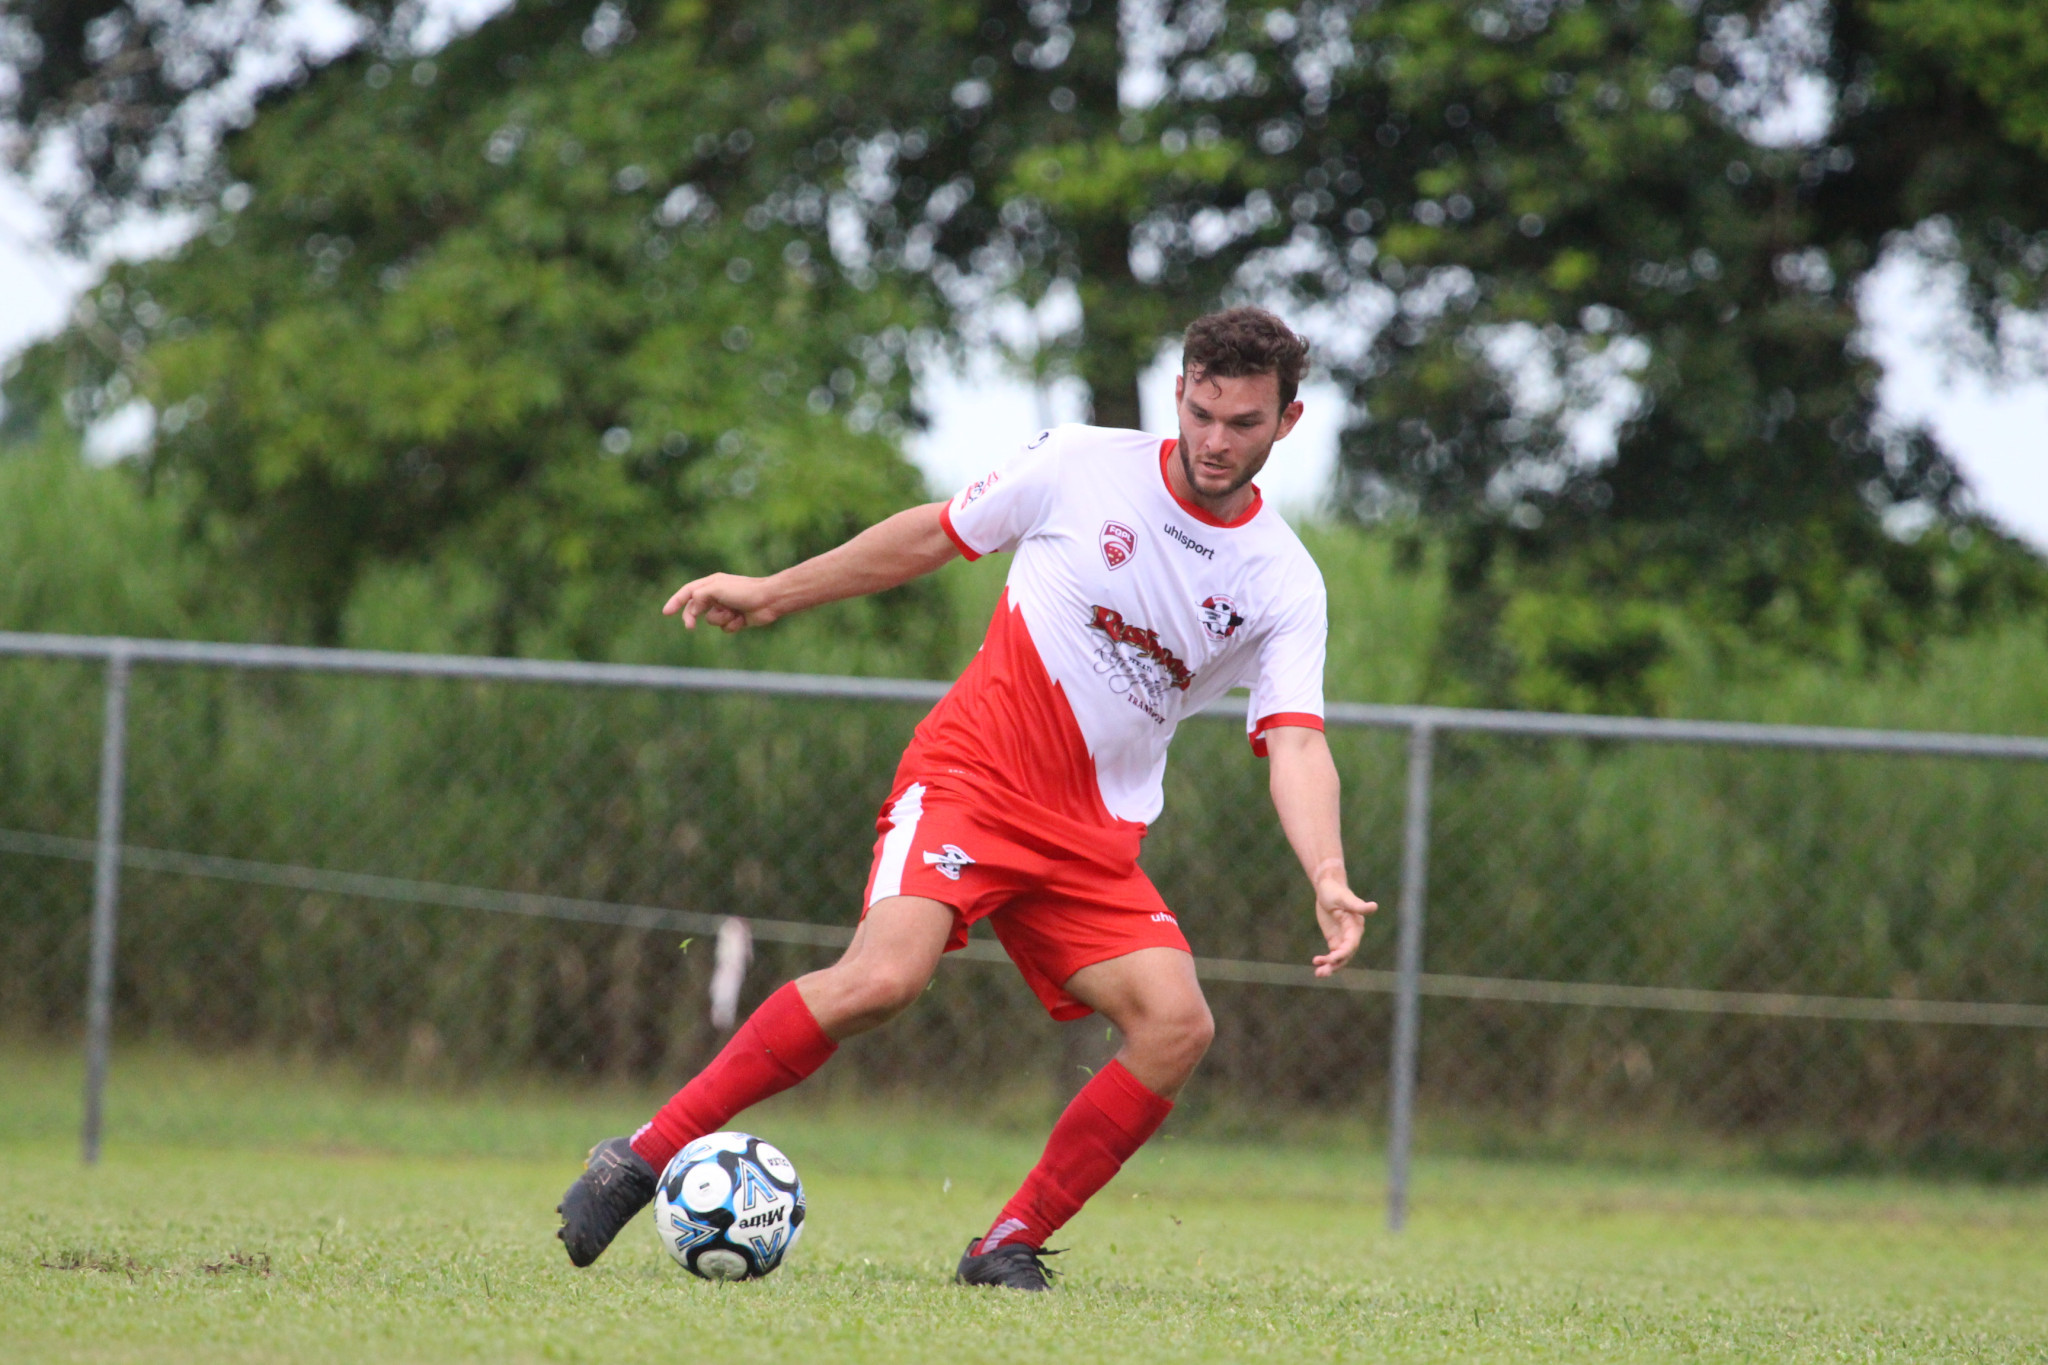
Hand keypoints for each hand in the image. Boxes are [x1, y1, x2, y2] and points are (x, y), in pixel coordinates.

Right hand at [663, 573, 779, 631]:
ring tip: (734, 612)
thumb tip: (692, 611)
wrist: (769, 600)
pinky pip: (725, 628)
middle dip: (693, 618)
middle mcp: (717, 595)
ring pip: (712, 620)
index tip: (666, 613)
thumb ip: (699, 597)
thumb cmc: (743, 591)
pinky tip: (743, 619)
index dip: (675, 601)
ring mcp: (726, 607)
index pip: (688, 592)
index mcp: (711, 583)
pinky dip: (732, 625)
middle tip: (690, 627)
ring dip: (721, 619)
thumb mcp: (716, 589)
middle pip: (696, 609)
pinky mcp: (735, 619)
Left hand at [1310, 871, 1375, 976]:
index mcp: (1356, 926)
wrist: (1328, 887)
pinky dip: (1326, 960)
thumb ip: (1358, 905)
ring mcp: (1343, 938)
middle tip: (1322, 972)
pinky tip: (1316, 963)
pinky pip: (1332, 954)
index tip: (1331, 958)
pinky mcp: (1334, 939)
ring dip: (1330, 967)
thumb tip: (1374, 906)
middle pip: (1346, 955)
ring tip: (1318, 974)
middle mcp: (1352, 935)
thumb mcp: (1344, 898)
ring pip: (1339, 958)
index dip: (1343, 952)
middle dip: (1335, 964)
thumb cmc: (1336, 891)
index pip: (1351, 944)